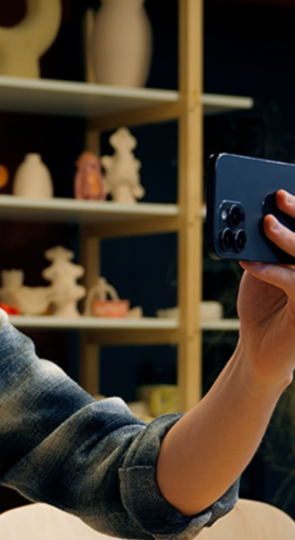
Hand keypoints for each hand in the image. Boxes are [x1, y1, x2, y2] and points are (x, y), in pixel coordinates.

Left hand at [237, 190, 294, 387]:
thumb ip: (266, 247)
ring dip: (288, 239)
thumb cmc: (264, 306)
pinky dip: (272, 270)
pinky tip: (252, 264)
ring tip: (267, 225)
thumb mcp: (262, 269)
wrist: (259, 349)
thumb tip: (261, 217)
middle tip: (280, 197)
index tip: (286, 191)